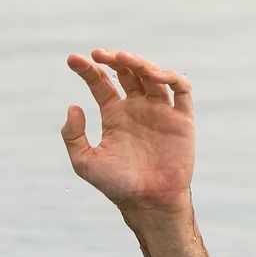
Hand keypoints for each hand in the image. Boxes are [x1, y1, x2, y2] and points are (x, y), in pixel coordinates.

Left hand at [61, 49, 195, 214]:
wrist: (148, 202)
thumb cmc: (116, 185)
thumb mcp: (85, 162)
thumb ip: (73, 136)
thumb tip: (73, 106)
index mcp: (115, 115)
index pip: (101, 83)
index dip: (87, 70)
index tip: (73, 60)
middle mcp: (137, 108)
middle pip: (126, 73)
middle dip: (113, 59)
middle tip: (98, 54)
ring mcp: (160, 111)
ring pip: (151, 75)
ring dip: (138, 63)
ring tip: (122, 58)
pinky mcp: (182, 118)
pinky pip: (181, 89)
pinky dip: (170, 76)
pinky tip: (153, 75)